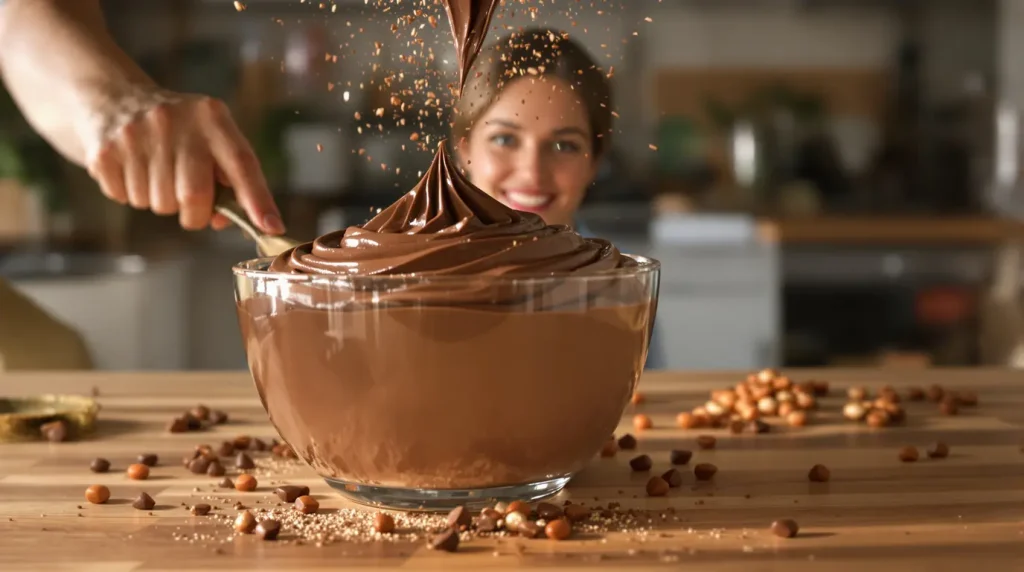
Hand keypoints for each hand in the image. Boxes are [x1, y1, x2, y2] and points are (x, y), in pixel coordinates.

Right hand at [82, 89, 283, 234]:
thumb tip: (225, 220)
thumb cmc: (178, 130)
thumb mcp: (210, 137)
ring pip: (159, 204)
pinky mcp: (106, 151)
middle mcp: (175, 121)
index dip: (258, 200)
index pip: (242, 164)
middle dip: (195, 214)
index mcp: (212, 117)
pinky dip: (133, 195)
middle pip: (194, 196)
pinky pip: (127, 198)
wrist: (113, 97)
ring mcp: (137, 134)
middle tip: (191, 204)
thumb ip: (229, 178)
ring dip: (162, 202)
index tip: (271, 227)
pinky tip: (134, 169)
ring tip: (157, 172)